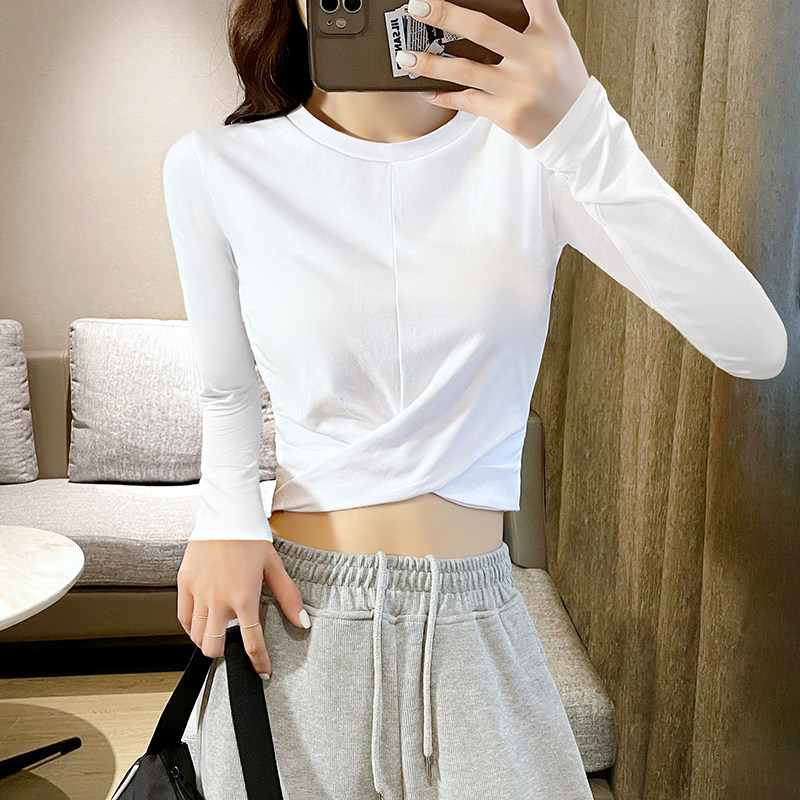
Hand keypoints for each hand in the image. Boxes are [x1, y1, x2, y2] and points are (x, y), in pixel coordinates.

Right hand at [176, 539, 310, 677]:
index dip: (258, 661)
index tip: (262, 671)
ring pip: (196, 636)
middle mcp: (219, 600)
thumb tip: (302, 621)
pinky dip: (191, 627)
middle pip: (214, 646)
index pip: (251, 641)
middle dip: (224, 653)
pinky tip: (200, 624)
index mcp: (244, 597)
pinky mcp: (184, 584)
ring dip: (207, 641)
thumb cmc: (250, 537)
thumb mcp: (274, 565)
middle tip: (231, 648)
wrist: (224, 514)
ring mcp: (199, 593)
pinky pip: (183, 617)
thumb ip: (288, 596)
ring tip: (217, 636)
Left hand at [395, 0, 590, 148]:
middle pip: (483, 30)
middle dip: (446, 15)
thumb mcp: (558, 43)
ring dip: (431, 63)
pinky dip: (444, 96)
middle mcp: (535, 59)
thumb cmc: (561, 83)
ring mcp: (519, 88)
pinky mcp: (507, 114)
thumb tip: (491, 6)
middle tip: (417, 7)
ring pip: (466, 71)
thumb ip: (534, 19)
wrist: (575, 130)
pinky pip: (468, 102)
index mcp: (550, 33)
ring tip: (405, 57)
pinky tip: (426, 90)